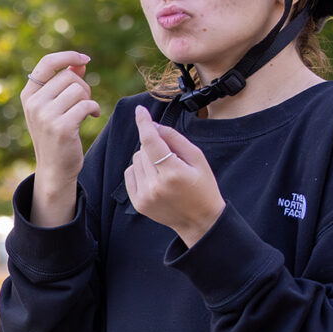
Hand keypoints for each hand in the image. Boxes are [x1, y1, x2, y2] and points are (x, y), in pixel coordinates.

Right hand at [21, 51, 97, 224]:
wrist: (54, 168)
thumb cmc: (56, 135)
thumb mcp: (55, 107)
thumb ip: (65, 83)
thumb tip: (80, 62)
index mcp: (29, 96)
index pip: (47, 63)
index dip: (68, 56)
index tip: (84, 59)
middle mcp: (34, 104)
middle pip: (69, 76)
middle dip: (83, 85)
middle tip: (84, 101)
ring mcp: (46, 116)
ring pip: (79, 89)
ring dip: (89, 98)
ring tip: (86, 110)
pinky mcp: (61, 127)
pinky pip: (86, 104)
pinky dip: (94, 108)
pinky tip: (93, 116)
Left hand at [125, 108, 224, 244]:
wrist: (199, 220)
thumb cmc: (203, 186)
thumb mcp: (198, 159)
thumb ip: (176, 139)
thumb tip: (155, 126)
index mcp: (174, 173)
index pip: (151, 142)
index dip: (144, 124)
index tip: (139, 111)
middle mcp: (156, 185)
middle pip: (143, 150)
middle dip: (154, 146)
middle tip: (171, 158)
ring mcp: (145, 196)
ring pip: (135, 161)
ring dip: (146, 159)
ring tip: (164, 170)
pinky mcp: (138, 203)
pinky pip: (129, 174)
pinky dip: (139, 170)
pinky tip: (154, 178)